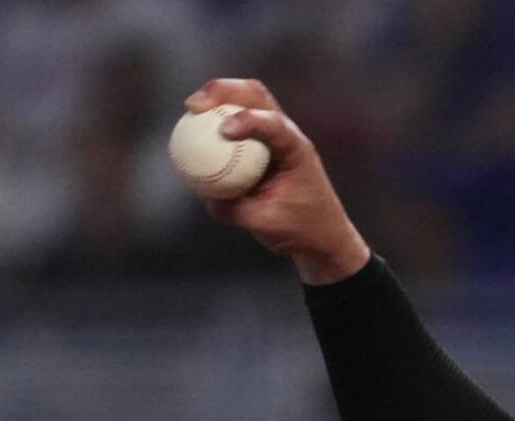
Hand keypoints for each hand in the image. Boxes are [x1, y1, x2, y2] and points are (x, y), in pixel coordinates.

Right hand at [185, 79, 370, 284]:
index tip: (224, 130)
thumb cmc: (301, 229)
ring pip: (245, 101)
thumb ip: (236, 210)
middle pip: (256, 96)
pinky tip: (192, 128)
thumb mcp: (267, 225)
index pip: (274, 125)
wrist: (322, 236)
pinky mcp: (260, 146)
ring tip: (192, 107)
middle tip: (195, 104)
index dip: (248, 120)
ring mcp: (273, 138)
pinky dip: (214, 119)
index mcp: (297, 151)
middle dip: (223, 91)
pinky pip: (235, 125)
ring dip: (218, 97)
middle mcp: (287, 136)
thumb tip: (205, 195)